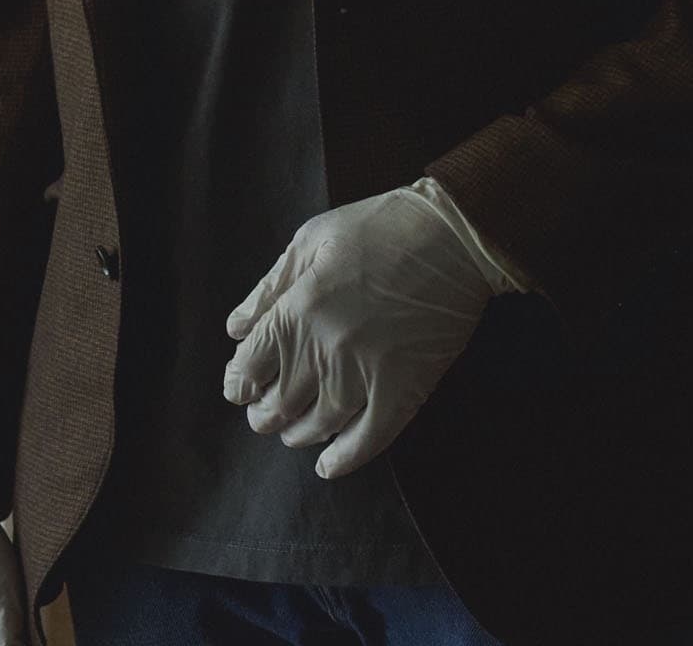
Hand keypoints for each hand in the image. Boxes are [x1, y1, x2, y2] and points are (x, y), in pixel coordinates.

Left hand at [222, 178, 521, 478]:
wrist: (456, 235)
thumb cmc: (381, 226)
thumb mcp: (313, 238)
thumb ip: (269, 287)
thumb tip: (236, 329)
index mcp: (299, 309)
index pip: (250, 366)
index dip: (239, 383)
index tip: (241, 387)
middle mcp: (326, 348)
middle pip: (278, 403)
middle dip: (264, 413)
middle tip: (266, 412)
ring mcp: (366, 373)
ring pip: (317, 426)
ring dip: (297, 435)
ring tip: (294, 432)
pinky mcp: (405, 389)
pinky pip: (368, 439)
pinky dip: (344, 458)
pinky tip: (328, 466)